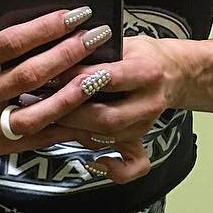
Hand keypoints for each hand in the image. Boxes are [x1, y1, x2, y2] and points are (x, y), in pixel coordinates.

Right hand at [0, 0, 118, 157]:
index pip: (9, 44)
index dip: (45, 28)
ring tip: (102, 72)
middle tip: (97, 36)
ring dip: (73, 93)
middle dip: (67, 54)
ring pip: (38, 113)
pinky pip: (43, 136)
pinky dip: (70, 122)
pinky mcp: (4, 144)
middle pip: (28, 76)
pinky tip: (92, 105)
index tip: (75, 14)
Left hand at [46, 34, 182, 183]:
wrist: (171, 71)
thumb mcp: (119, 43)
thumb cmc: (135, 54)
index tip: (50, 75)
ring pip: (110, 136)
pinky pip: (135, 163)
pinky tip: (95, 164)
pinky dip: (117, 169)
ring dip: (75, 132)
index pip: (109, 78)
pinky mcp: (142, 139)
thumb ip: (91, 53)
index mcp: (147, 70)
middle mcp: (150, 101)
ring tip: (46, 121)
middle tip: (41, 104)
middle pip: (107, 116)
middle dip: (69, 112)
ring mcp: (146, 123)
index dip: (77, 79)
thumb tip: (50, 59)